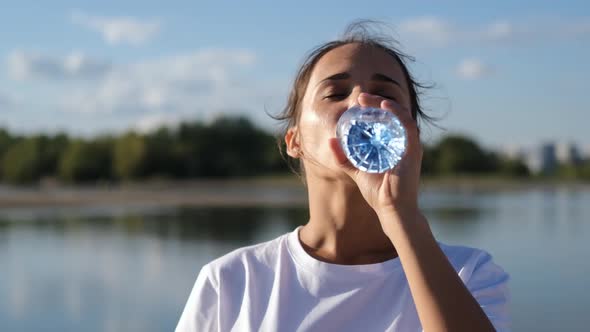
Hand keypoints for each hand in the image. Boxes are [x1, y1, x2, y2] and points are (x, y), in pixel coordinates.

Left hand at [329, 93, 422, 226]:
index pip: (384, 121)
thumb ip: (344, 157)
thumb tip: (330, 141)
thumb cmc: (377, 192)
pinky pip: (407, 125)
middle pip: (391, 115)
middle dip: (376, 103)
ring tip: (368, 99)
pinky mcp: (413, 149)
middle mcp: (401, 143)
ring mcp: (409, 145)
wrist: (390, 210)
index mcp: (391, 145)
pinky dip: (397, 113)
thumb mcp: (356, 170)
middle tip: (360, 97)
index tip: (357, 103)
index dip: (372, 109)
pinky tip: (384, 106)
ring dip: (384, 104)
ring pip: (400, 115)